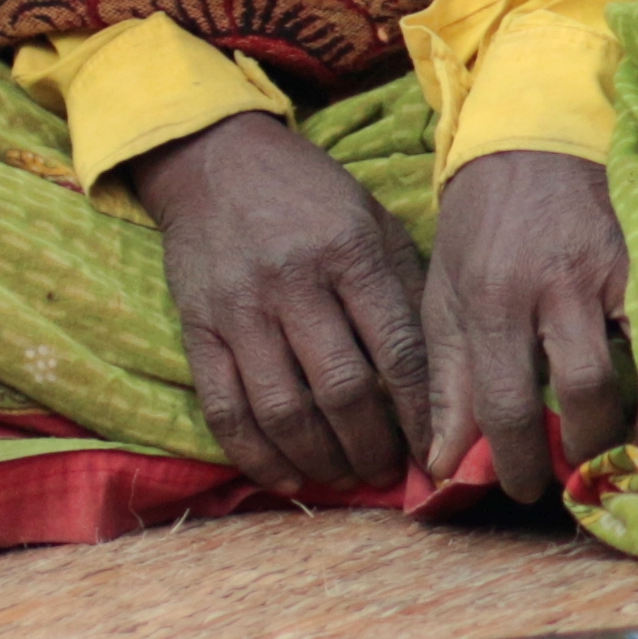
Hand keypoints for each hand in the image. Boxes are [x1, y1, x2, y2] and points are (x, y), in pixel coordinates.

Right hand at [133, 110, 431, 493]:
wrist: (214, 159)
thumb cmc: (308, 194)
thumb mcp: (371, 218)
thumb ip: (402, 286)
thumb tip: (439, 370)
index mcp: (350, 251)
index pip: (397, 351)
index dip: (420, 412)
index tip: (436, 447)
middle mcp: (295, 283)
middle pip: (341, 390)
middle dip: (372, 447)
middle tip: (388, 472)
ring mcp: (241, 310)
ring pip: (284, 411)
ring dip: (320, 460)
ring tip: (345, 478)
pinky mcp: (198, 330)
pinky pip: (225, 410)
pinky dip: (256, 455)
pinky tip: (286, 478)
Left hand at [422, 148, 635, 502]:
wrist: (532, 138)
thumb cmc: (480, 225)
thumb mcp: (444, 297)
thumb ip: (445, 381)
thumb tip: (443, 464)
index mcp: (493, 298)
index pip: (507, 403)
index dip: (518, 462)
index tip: (523, 490)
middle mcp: (555, 285)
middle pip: (584, 390)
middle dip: (584, 448)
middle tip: (576, 470)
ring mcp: (613, 268)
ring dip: (637, 421)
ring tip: (622, 449)